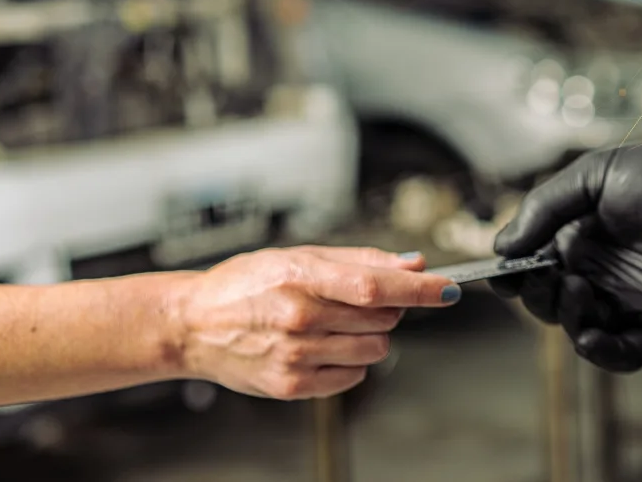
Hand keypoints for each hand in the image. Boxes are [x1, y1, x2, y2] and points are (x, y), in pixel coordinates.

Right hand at [174, 246, 459, 399]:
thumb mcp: (301, 255)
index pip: (377, 285)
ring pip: (375, 350)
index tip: (448, 289)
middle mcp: (300, 318)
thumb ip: (361, 260)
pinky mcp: (291, 385)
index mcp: (302, 277)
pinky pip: (353, 377)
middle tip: (359, 300)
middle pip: (383, 319)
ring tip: (337, 323)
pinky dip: (351, 362)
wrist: (193, 324)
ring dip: (371, 336)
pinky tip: (325, 346)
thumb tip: (412, 263)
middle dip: (387, 308)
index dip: (420, 289)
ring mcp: (295, 355)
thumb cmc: (247, 284)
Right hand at [492, 144, 641, 371]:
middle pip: (552, 302)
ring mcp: (631, 300)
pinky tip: (589, 338)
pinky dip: (602, 354)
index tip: (502, 277)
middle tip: (546, 276)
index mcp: (581, 237)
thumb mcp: (592, 176)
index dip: (515, 277)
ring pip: (581, 329)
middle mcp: (603, 272)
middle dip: (538, 295)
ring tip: (577, 288)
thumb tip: (501, 251)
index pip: (536, 268)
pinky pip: (625, 353)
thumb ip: (542, 209)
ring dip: (567, 318)